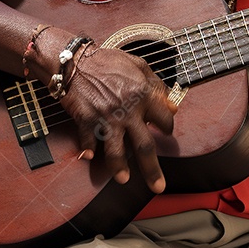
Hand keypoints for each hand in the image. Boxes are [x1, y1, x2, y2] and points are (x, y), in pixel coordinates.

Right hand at [56, 45, 175, 193]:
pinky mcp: (86, 120)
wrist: (75, 60)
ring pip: (116, 150)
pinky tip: (89, 158)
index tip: (165, 131)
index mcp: (143, 95)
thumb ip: (157, 85)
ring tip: (124, 179)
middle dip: (152, 169)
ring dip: (120, 167)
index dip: (167, 126)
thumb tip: (173, 105)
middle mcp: (127, 110)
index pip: (164, 119)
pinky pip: (88, 140)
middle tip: (158, 187)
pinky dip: (88, 150)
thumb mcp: (139, 65)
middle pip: (144, 146)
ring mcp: (106, 117)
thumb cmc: (108, 61)